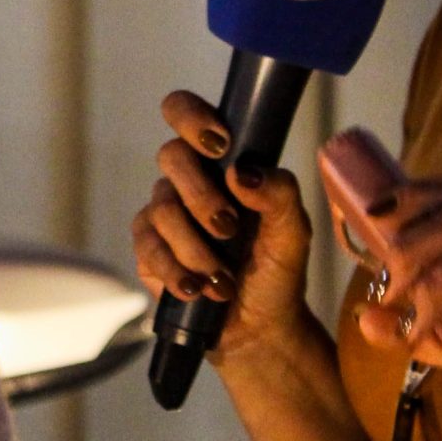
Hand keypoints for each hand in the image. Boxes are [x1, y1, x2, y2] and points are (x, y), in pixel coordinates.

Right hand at [129, 90, 324, 368]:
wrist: (259, 328)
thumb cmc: (277, 271)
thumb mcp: (293, 231)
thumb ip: (280, 192)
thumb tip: (241, 173)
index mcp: (221, 163)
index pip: (185, 112)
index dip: (192, 117)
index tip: (220, 144)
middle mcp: (188, 181)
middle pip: (171, 156)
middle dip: (202, 196)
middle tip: (228, 229)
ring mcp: (163, 215)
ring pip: (161, 208)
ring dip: (196, 248)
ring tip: (223, 280)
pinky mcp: (148, 251)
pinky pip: (148, 248)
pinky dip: (176, 271)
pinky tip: (197, 289)